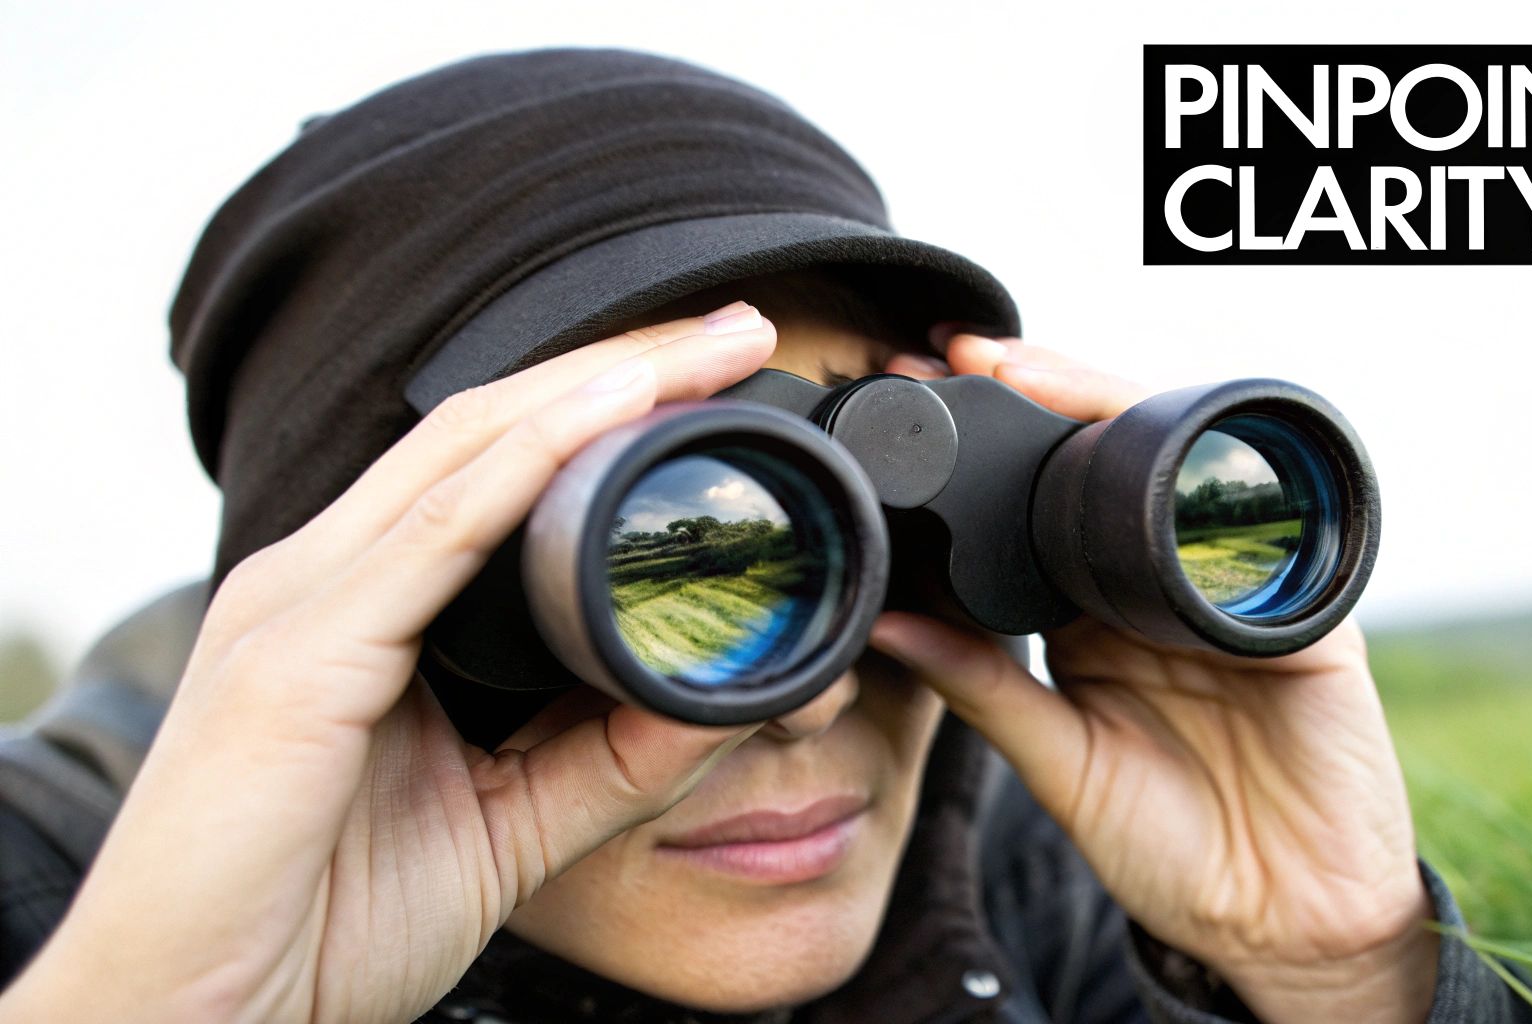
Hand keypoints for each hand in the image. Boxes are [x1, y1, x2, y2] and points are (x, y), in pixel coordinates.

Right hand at [0, 304, 778, 1023]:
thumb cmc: (323, 926)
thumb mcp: (507, 828)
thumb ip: (608, 760)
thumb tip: (723, 698)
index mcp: (365, 609)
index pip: (496, 468)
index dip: (605, 410)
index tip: (719, 382)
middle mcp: (324, 580)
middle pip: (489, 429)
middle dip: (622, 366)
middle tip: (742, 328)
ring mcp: (300, 607)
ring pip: (464, 451)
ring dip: (595, 385)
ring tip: (705, 347)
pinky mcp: (295, 661)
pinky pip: (429, 535)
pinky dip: (526, 463)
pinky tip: (609, 412)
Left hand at [871, 334, 1438, 1023]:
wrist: (1282, 921)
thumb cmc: (1170, 847)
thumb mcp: (1057, 762)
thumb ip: (983, 688)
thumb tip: (886, 621)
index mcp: (1095, 613)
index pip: (1037, 507)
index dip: (981, 454)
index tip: (909, 398)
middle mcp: (1158, 584)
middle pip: (1101, 463)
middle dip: (1033, 399)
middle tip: (955, 354)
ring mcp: (1231, 586)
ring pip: (1172, 470)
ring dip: (1101, 408)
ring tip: (1022, 370)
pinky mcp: (1303, 609)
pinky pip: (1260, 532)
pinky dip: (1204, 483)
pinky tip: (1145, 445)